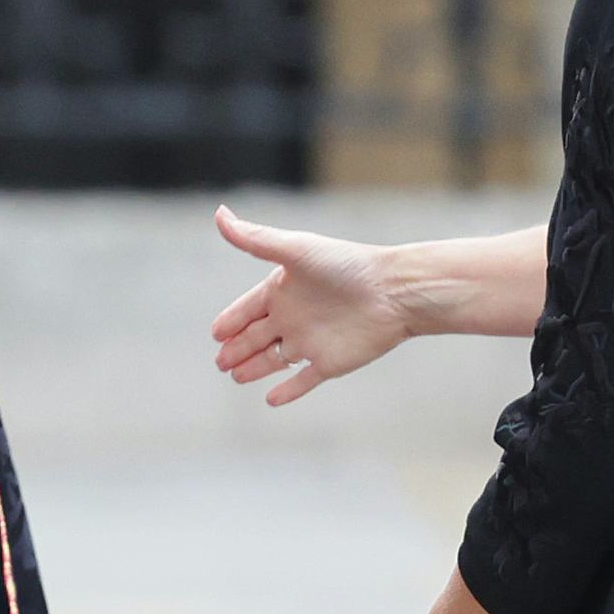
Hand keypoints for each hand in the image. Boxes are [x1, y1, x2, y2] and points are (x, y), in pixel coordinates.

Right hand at [209, 207, 407, 406]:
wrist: (396, 292)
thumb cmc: (347, 266)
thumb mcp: (295, 250)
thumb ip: (255, 239)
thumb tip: (219, 214)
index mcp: (284, 291)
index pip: (248, 309)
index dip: (231, 321)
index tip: (216, 332)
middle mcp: (295, 317)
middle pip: (257, 337)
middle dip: (236, 349)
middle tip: (220, 360)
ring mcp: (311, 342)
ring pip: (274, 360)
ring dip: (254, 368)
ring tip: (236, 376)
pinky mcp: (329, 364)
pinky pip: (303, 380)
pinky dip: (287, 390)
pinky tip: (271, 399)